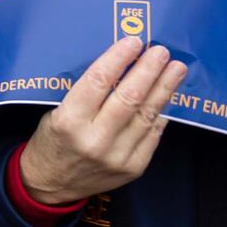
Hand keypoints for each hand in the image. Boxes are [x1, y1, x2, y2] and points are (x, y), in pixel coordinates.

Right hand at [19, 38, 186, 204]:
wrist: (50, 184)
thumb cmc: (53, 140)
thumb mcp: (56, 112)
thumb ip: (86, 94)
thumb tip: (121, 65)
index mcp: (68, 121)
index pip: (97, 82)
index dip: (118, 59)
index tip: (133, 41)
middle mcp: (94, 140)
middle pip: (128, 98)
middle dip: (148, 71)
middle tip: (161, 51)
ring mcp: (117, 156)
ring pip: (146, 116)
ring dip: (164, 89)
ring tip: (176, 69)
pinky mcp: (133, 168)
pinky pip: (152, 135)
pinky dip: (161, 113)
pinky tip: (168, 97)